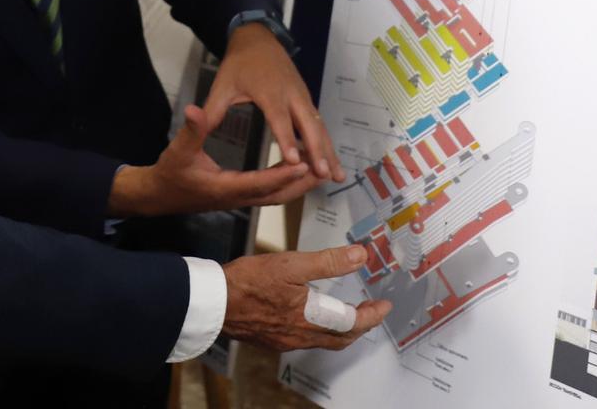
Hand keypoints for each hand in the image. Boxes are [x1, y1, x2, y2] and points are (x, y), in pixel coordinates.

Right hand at [109, 105, 318, 216]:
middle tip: (324, 169)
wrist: (160, 195)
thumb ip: (191, 130)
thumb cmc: (170, 173)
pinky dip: (288, 183)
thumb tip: (195, 109)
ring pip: (277, 196)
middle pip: (277, 195)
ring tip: (319, 168)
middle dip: (301, 183)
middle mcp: (238, 197)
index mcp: (226, 187)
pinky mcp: (241, 196)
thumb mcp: (178, 150)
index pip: (260, 182)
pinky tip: (297, 169)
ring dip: (299, 184)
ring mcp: (241, 199)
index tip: (302, 163)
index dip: (282, 173)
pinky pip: (271, 193)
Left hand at [205, 23, 343, 182]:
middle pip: (307, 125)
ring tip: (338, 176)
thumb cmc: (239, 64)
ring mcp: (302, 96)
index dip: (286, 139)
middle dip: (317, 150)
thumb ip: (213, 109)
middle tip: (324, 175)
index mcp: (269, 91)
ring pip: (318, 126)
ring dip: (328, 150)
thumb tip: (198, 127)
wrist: (258, 39)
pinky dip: (326, 142)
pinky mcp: (306, 99)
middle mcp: (291, 94)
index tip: (293, 161)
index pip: (279, 118)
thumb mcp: (222, 84)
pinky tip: (331, 161)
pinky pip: (318, 123)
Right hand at [220, 245, 390, 351]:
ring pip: (324, 340)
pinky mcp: (271, 339)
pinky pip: (306, 339)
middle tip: (372, 311)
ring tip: (349, 313)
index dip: (371, 314)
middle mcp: (300, 335)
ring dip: (342, 329)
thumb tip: (360, 256)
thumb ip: (328, 261)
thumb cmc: (248, 282)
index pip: (352, 323)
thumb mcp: (291, 264)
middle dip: (361, 325)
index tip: (384, 305)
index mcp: (309, 318)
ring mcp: (285, 340)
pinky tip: (314, 316)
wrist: (212, 302)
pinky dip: (321, 330)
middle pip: (341, 338)